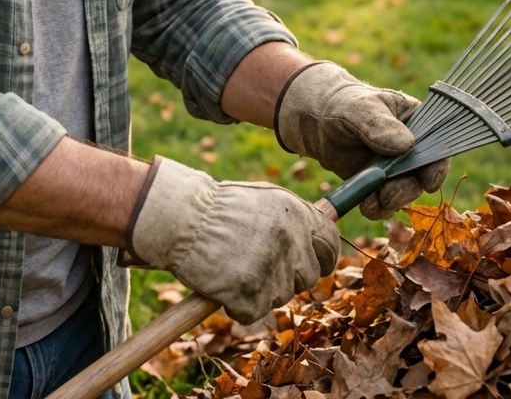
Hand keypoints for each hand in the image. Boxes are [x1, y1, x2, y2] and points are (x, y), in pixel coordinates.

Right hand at [125, 157, 338, 323]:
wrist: (180, 220)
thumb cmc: (217, 209)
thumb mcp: (263, 199)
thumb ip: (293, 218)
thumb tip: (318, 238)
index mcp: (296, 213)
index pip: (330, 241)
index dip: (323, 255)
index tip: (313, 262)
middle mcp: (291, 240)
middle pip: (308, 276)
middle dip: (288, 276)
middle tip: (260, 265)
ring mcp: (273, 268)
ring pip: (280, 295)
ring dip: (260, 289)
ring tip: (233, 265)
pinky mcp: (252, 294)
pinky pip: (252, 311)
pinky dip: (237, 304)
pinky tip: (222, 281)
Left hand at [274, 62, 448, 219]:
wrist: (317, 122)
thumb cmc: (343, 105)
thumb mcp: (359, 108)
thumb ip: (379, 124)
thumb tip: (406, 145)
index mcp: (417, 121)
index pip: (437, 145)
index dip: (437, 166)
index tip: (428, 182)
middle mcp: (412, 148)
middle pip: (421, 175)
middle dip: (406, 189)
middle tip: (387, 196)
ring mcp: (397, 168)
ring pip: (404, 192)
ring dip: (391, 202)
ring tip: (370, 204)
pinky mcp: (379, 183)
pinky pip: (385, 201)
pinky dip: (377, 208)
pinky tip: (365, 206)